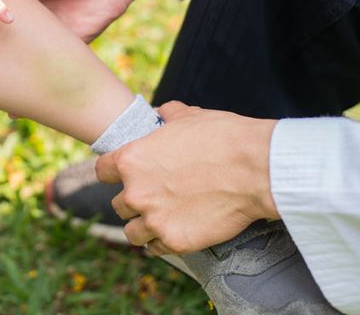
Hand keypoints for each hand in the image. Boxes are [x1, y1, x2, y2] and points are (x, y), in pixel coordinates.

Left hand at [95, 101, 279, 254]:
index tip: (125, 175)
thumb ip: (169, 115)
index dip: (113, 172)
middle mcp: (136, 192)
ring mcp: (154, 219)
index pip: (102, 171)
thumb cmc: (224, 138)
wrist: (257, 169)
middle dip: (134, 200)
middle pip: (118, 204)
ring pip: (132, 232)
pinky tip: (174, 232)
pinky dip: (163, 242)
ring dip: (143, 226)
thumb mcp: (190, 116)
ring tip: (160, 220)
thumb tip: (165, 112)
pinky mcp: (175, 241)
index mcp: (131, 160)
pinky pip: (156, 248)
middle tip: (154, 197)